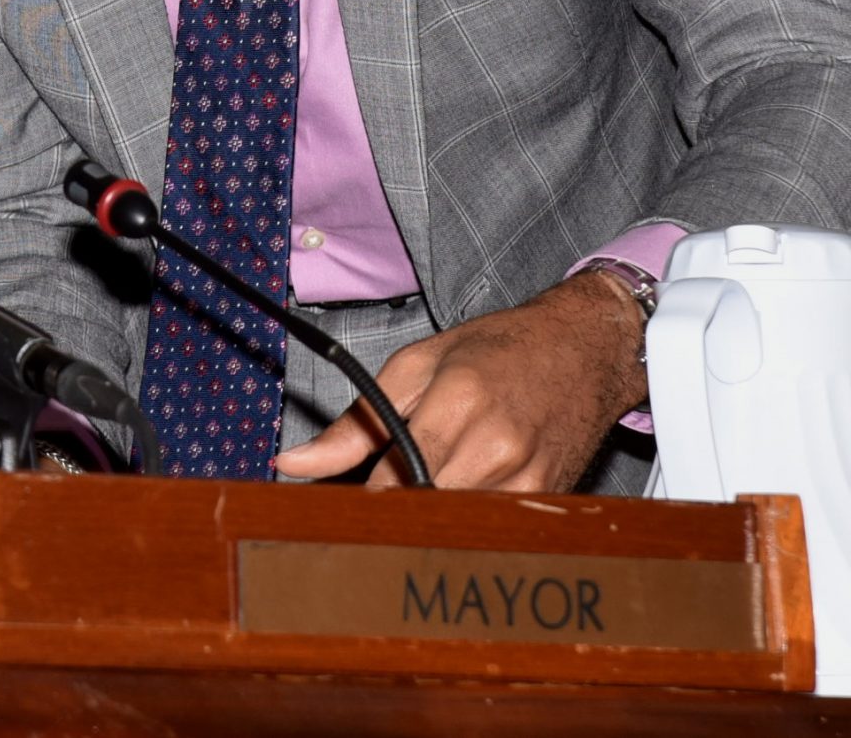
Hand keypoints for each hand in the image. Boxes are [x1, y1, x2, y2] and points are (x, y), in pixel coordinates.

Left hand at [273, 271, 647, 491]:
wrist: (584, 349)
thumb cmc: (498, 349)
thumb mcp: (416, 366)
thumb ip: (357, 422)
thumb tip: (294, 463)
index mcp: (459, 403)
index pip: (394, 480)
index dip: (362, 501)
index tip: (338, 509)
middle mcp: (498, 448)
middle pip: (424, 510)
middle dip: (391, 513)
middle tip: (369, 510)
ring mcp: (529, 479)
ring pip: (457, 527)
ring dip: (429, 521)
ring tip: (415, 498)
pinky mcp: (549, 500)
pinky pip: (492, 529)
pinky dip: (467, 522)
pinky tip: (458, 500)